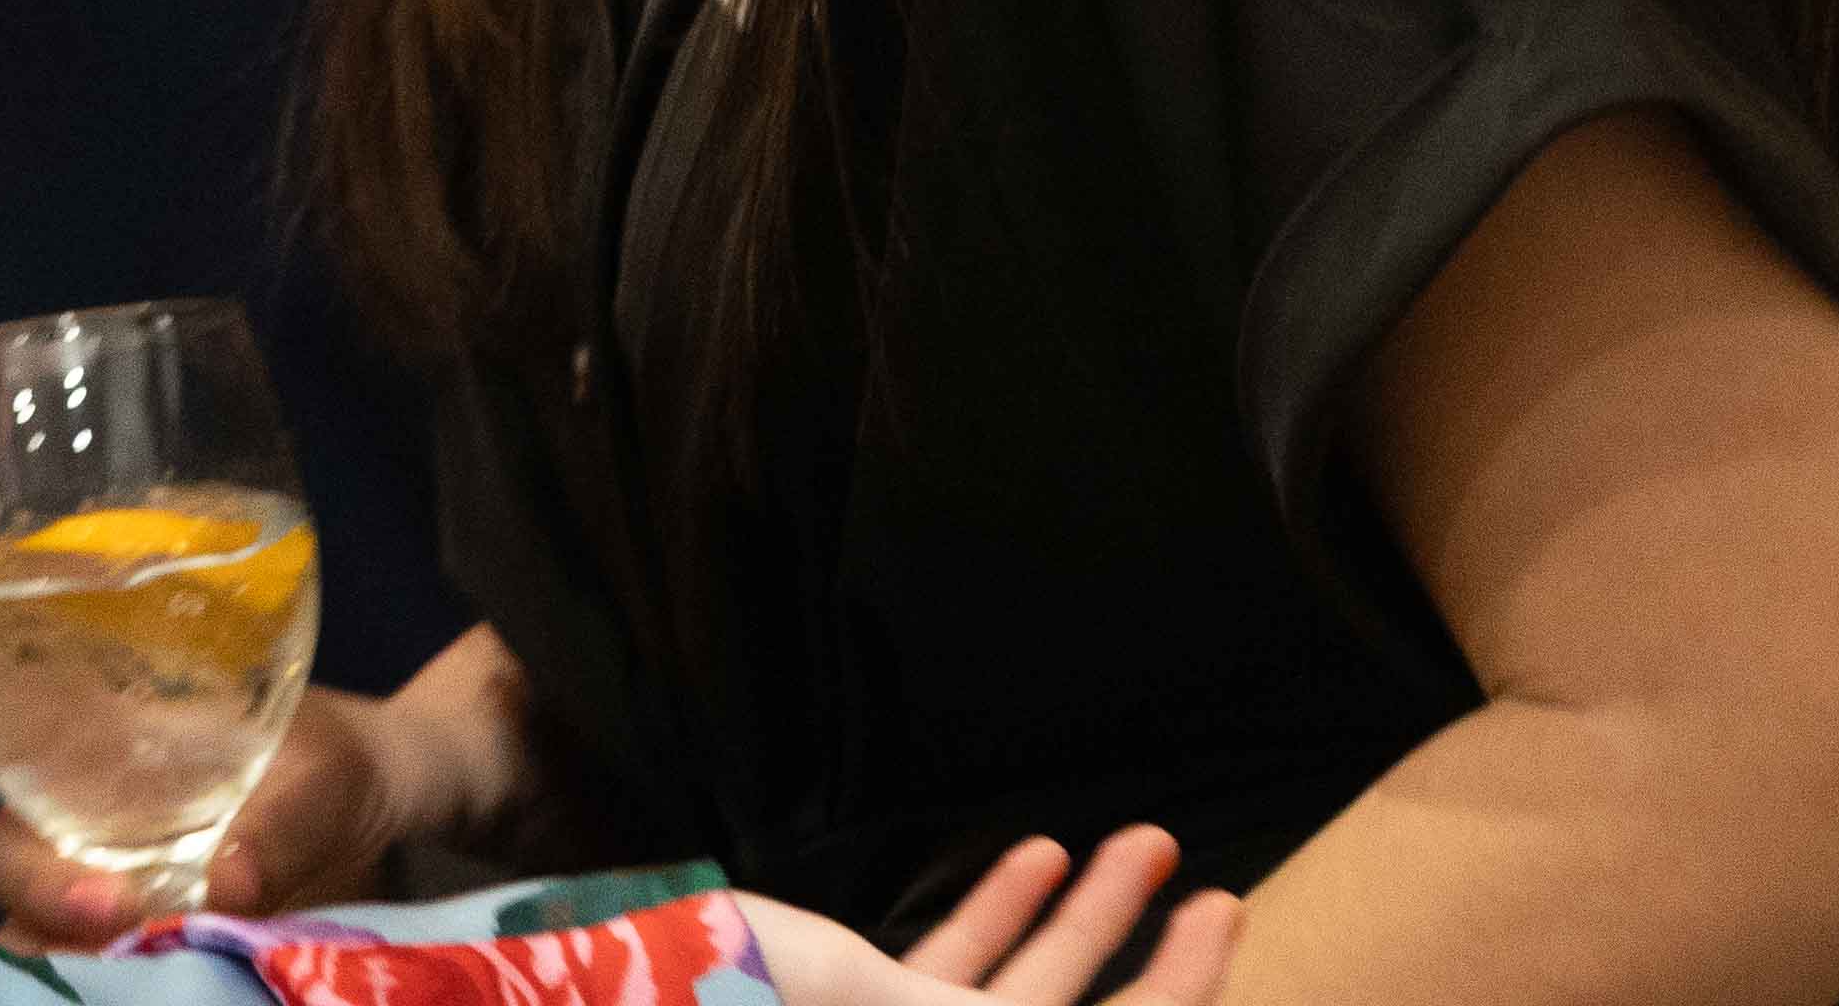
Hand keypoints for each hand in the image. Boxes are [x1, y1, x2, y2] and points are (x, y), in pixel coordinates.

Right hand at [0, 635, 471, 946]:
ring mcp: (103, 881)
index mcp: (99, 708)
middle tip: (109, 905)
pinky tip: (126, 995)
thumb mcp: (327, 770)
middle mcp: (78, 797)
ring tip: (125, 972)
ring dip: (61, 951)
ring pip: (31, 926)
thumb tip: (229, 880)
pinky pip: (80, 977)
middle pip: (2, 839)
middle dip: (34, 876)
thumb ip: (285, 815)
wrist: (381, 826)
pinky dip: (86, 990)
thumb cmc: (336, 761)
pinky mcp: (135, 948)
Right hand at [751, 830, 1242, 1004]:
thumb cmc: (724, 991)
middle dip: (1158, 965)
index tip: (1220, 915)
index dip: (1178, 991)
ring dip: (1085, 920)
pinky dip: (1000, 919)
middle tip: (1215, 891)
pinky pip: (956, 975)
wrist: (618, 986)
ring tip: (1137, 848)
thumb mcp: (844, 984)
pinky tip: (1031, 860)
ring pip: (1030, 992)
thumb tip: (1024, 988)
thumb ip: (915, 987)